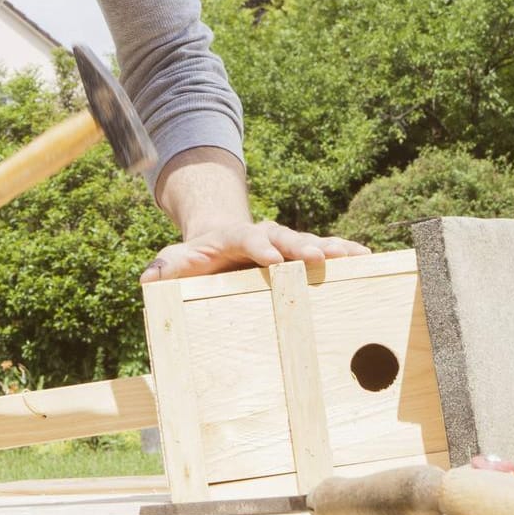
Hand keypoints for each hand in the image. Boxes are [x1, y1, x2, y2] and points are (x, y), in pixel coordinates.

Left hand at [140, 219, 368, 282]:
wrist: (218, 240)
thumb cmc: (197, 255)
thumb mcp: (179, 258)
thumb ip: (167, 267)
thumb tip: (147, 280)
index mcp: (236, 236)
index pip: (248, 238)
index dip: (259, 247)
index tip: (271, 259)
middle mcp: (265, 235)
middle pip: (286, 237)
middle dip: (302, 246)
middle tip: (318, 256)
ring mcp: (285, 242)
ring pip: (310, 241)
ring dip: (332, 248)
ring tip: (356, 255)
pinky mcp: (298, 252)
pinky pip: (324, 251)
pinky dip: (343, 253)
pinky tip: (366, 259)